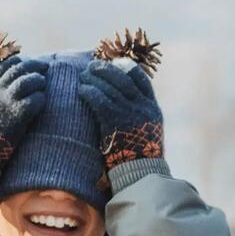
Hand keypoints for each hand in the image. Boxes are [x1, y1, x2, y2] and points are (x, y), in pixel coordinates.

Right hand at [0, 55, 47, 171]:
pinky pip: (34, 100)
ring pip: (26, 81)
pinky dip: (40, 98)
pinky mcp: (16, 115)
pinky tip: (42, 101)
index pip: (2, 67)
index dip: (17, 62)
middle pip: (17, 69)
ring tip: (43, 83)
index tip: (26, 64)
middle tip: (44, 66)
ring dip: (37, 80)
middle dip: (33, 65)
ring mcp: (5, 101)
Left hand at [80, 59, 164, 175]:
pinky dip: (90, 93)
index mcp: (152, 108)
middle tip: (92, 66)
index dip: (126, 68)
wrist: (140, 172)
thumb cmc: (139, 154)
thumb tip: (122, 99)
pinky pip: (101, 101)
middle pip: (123, 79)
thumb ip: (138, 113)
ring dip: (95, 79)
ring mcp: (130, 113)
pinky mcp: (116, 122)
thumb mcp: (146, 130)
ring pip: (110, 88)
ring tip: (83, 76)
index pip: (141, 79)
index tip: (114, 63)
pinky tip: (82, 90)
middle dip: (106, 69)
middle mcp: (143, 107)